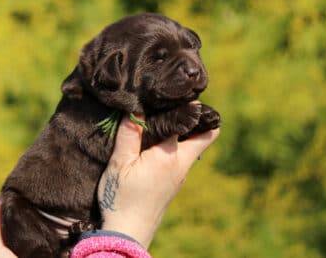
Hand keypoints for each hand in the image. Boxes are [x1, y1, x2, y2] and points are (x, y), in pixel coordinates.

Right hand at [98, 114, 219, 247]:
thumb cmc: (121, 199)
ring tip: (168, 119)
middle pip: (205, 136)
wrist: (128, 234)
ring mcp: (180, 176)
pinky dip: (178, 146)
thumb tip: (136, 109)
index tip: (180, 92)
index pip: (187, 123)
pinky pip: (182, 158)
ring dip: (186, 133)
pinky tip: (159, 143)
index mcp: (169, 156)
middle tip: (184, 104)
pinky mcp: (174, 184)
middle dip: (200, 119)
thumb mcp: (119, 165)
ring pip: (193, 147)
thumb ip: (129, 135)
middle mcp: (181, 165)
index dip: (186, 106)